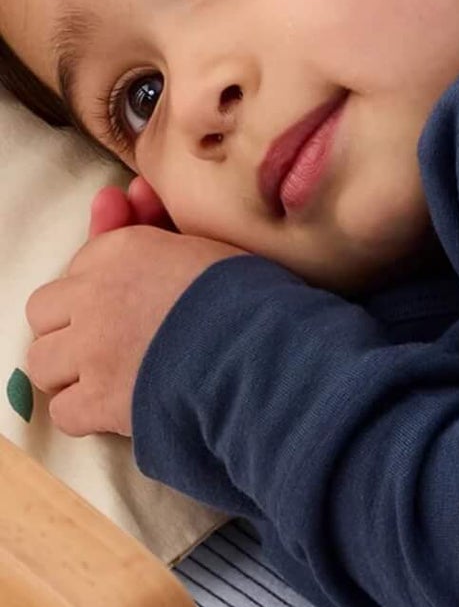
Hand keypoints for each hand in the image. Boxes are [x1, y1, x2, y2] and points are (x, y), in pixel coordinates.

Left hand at [23, 178, 251, 437]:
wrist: (268, 351)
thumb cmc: (253, 296)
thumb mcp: (206, 245)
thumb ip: (155, 222)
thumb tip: (121, 191)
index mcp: (121, 251)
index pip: (81, 264)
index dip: (102, 285)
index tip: (131, 296)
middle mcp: (93, 296)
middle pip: (44, 313)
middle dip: (70, 327)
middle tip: (111, 339)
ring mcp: (89, 350)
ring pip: (42, 363)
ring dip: (71, 371)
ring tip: (111, 376)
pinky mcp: (97, 400)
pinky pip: (64, 411)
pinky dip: (86, 414)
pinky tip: (117, 409)